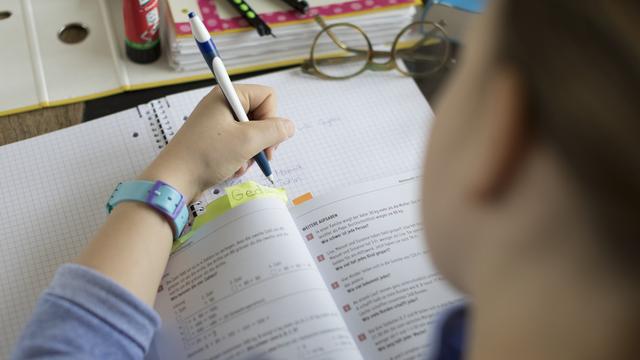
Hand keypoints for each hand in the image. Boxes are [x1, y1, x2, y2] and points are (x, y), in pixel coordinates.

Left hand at [139, 84, 294, 200]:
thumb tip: (289, 126)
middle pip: (261, 116)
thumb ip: (274, 131)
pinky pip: (240, 146)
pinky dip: (240, 159)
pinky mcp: (215, 141)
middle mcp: (223, 105)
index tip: (266, 139)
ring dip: (251, 153)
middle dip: (262, 139)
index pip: (268, 96)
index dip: (272, 118)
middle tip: (259, 155)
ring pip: (252, 134)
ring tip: (239, 164)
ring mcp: (218, 124)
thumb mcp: (247, 141)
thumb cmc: (206, 155)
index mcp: (227, 95)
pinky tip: (231, 168)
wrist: (174, 180)